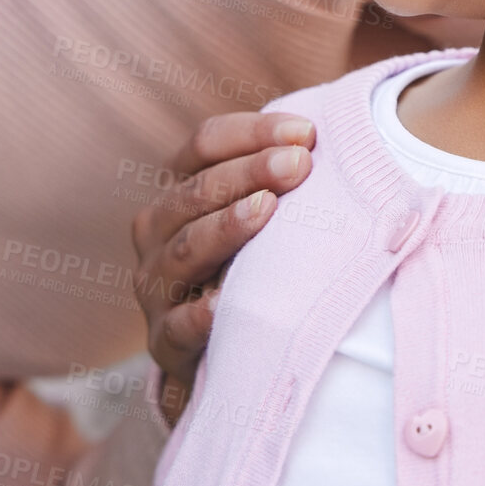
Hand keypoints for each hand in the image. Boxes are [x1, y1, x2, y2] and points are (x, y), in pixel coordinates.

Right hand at [130, 112, 314, 426]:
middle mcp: (158, 231)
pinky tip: (225, 302)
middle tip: (299, 163)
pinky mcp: (165, 341)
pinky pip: (178, 325)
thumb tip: (327, 136)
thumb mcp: (255, 217)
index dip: (252, 132)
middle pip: (195, 190)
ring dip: (226, 226)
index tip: (307, 133)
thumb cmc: (247, 267)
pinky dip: (199, 314)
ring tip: (267, 209)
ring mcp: (156, 286)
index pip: (204, 145)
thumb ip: (278, 177)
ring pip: (185, 248)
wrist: (218, 353)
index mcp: (178, 191)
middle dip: (249, 171)